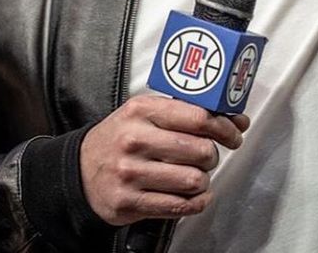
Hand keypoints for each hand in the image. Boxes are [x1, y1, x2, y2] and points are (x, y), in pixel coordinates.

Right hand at [80, 95, 249, 226]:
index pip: (198, 117)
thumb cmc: (121, 137)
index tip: (234, 132)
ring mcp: (131, 173)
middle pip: (199, 150)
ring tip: (196, 176)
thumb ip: (187, 112)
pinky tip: (194, 196)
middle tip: (208, 156)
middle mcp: (135, 140)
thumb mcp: (146, 112)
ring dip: (203, 181)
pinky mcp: (129, 203)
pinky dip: (196, 203)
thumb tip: (237, 120)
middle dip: (212, 156)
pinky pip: (179, 206)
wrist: (79, 170)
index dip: (224, 126)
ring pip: (193, 181)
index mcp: (142, 110)